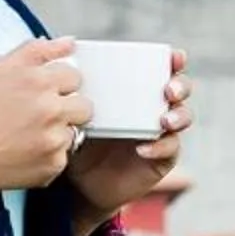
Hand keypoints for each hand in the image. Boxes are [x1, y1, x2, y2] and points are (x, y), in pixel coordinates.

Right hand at [0, 39, 93, 196]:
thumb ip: (38, 50)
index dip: (59, 84)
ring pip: (76, 130)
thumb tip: (69, 42)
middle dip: (68, 108)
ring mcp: (54, 138)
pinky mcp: (54, 163)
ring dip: (59, 131)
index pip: (75, 76)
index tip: (44, 93)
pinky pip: (64, 154)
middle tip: (42, 114)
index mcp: (39, 80)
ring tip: (31, 133)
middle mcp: (51, 108)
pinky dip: (50, 153)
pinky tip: (27, 150)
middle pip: (85, 105)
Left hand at [69, 51, 192, 219]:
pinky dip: (159, 147)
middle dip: (180, 86)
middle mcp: (155, 107)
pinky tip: (143, 148)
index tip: (174, 57)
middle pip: (181, 90)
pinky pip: (170, 149)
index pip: (162, 69)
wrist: (82, 182)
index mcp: (138, 90)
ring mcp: (161, 132)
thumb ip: (72, 89)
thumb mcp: (77, 112)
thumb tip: (51, 53)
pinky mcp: (162, 158)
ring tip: (164, 121)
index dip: (174, 61)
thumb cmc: (81, 138)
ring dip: (178, 116)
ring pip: (183, 118)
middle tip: (168, 90)